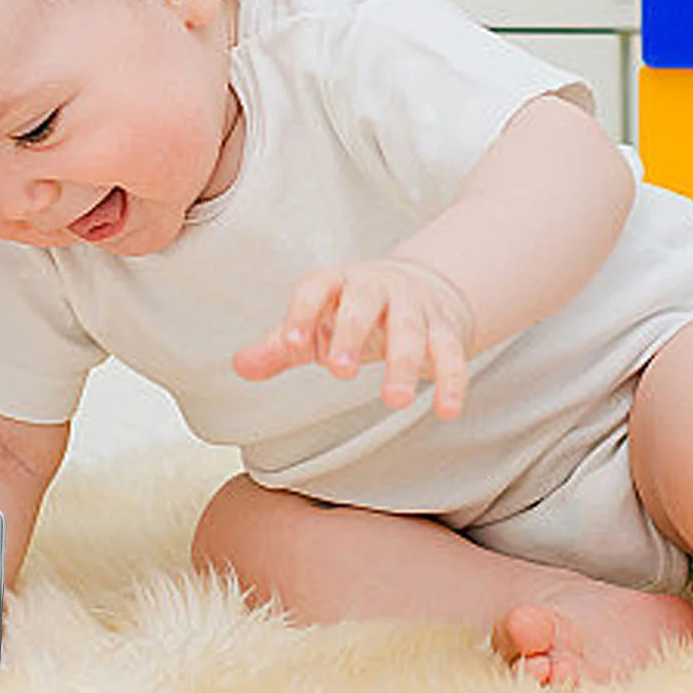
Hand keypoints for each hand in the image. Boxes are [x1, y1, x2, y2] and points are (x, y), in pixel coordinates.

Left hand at [231, 258, 475, 417]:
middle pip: (364, 303)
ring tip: (394, 401)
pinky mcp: (446, 328)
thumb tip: (240, 365)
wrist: (417, 287)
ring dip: (404, 363)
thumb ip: (280, 346)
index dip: (303, 313)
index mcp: (336, 282)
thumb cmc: (350, 312)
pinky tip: (447, 410)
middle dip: (352, 334)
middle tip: (339, 372)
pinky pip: (452, 352)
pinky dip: (452, 380)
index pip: (316, 288)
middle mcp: (376, 286)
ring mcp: (414, 305)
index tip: (293, 344)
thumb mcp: (314, 324)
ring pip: (411, 329)